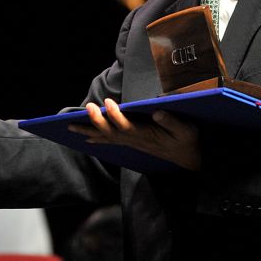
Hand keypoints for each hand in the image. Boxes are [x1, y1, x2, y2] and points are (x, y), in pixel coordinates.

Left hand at [69, 98, 200, 170]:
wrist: (189, 158)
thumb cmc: (187, 141)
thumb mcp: (186, 131)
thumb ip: (172, 122)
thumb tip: (157, 111)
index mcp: (147, 135)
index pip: (127, 126)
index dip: (116, 115)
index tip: (108, 102)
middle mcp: (135, 140)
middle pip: (111, 132)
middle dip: (97, 121)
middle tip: (87, 108)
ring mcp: (132, 142)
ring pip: (107, 138)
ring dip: (89, 131)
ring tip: (71, 127)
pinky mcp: (132, 142)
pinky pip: (110, 141)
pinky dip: (97, 138)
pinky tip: (86, 138)